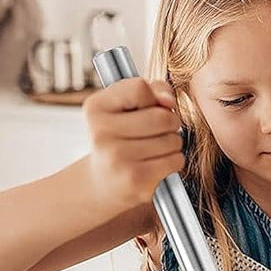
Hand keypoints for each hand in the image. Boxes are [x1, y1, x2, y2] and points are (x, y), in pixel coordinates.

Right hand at [83, 78, 184, 210]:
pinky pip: (175, 160)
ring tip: (156, 147)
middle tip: (160, 129)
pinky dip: (174, 160)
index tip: (148, 107)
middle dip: (171, 121)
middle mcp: (101, 133)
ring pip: (172, 139)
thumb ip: (152, 90)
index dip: (153, 97)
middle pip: (161, 116)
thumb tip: (169, 101)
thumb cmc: (122, 135)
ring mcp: (117, 159)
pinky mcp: (135, 180)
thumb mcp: (127, 105)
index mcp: (96, 107)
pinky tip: (158, 163)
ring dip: (173, 142)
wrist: (103, 181)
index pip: (140, 88)